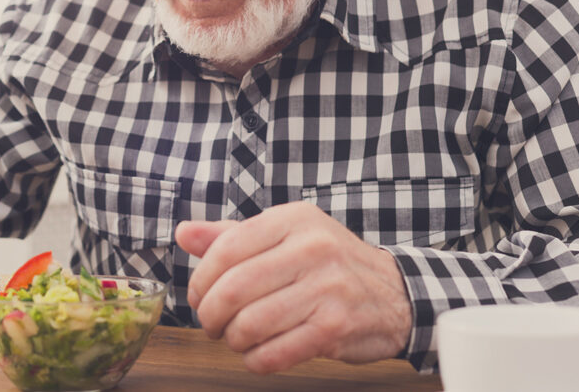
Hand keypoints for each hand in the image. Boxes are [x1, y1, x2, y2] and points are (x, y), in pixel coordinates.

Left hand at [175, 202, 411, 373]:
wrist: (395, 293)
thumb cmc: (328, 263)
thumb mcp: (284, 235)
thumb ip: (231, 235)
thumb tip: (184, 233)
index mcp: (293, 219)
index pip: (227, 248)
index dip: (202, 279)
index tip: (199, 296)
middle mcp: (312, 248)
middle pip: (234, 289)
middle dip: (211, 315)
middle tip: (211, 323)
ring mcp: (327, 288)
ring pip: (252, 324)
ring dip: (233, 339)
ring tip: (235, 338)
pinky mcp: (336, 327)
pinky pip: (276, 352)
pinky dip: (256, 360)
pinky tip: (257, 354)